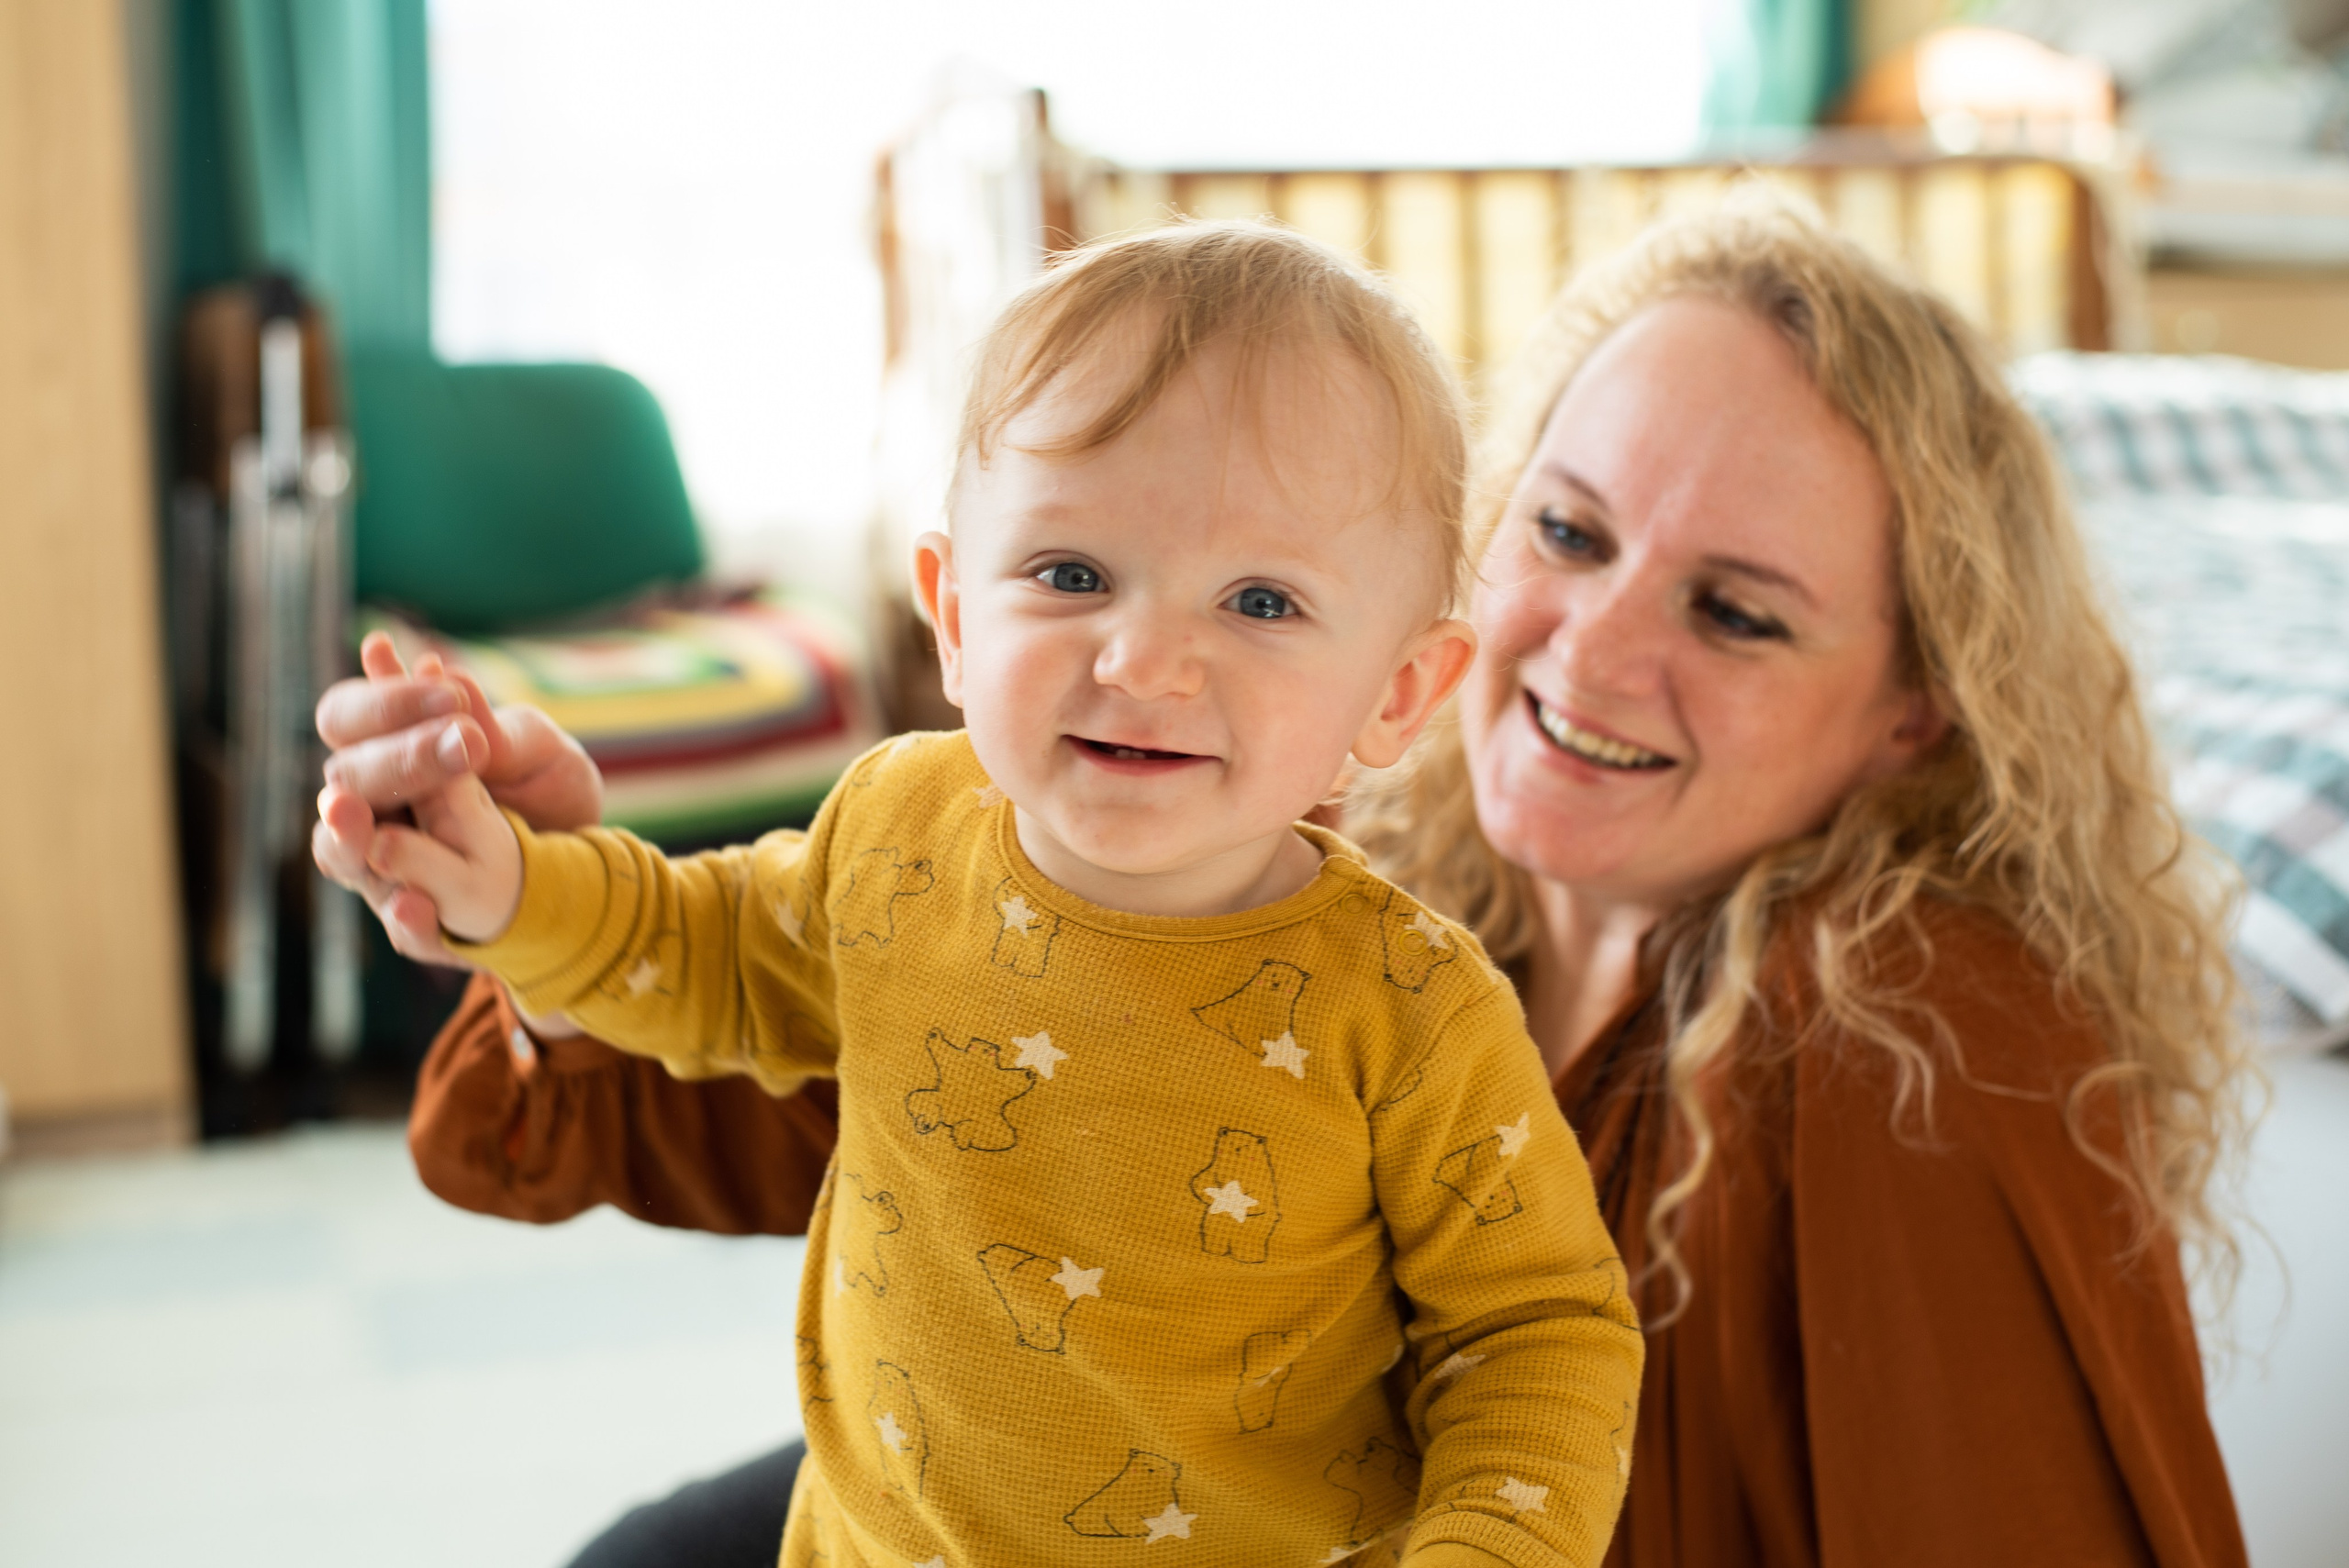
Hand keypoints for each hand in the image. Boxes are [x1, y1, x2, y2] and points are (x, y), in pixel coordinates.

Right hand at [313, 631, 601, 965]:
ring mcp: (385, 869)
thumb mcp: (541, 755)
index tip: (451, 698)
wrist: (591, 868)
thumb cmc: (550, 793)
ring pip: (340, 854)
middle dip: (394, 761)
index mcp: (389, 751)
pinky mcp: (420, 924)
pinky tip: (417, 902)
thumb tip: (449, 676)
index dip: (385, 703)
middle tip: (460, 747)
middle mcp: (371, 808)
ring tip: (359, 822)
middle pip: (343, 779)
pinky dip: (406, 919)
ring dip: (349, 839)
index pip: (346, 717)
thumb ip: (499, 730)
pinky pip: (400, 928)